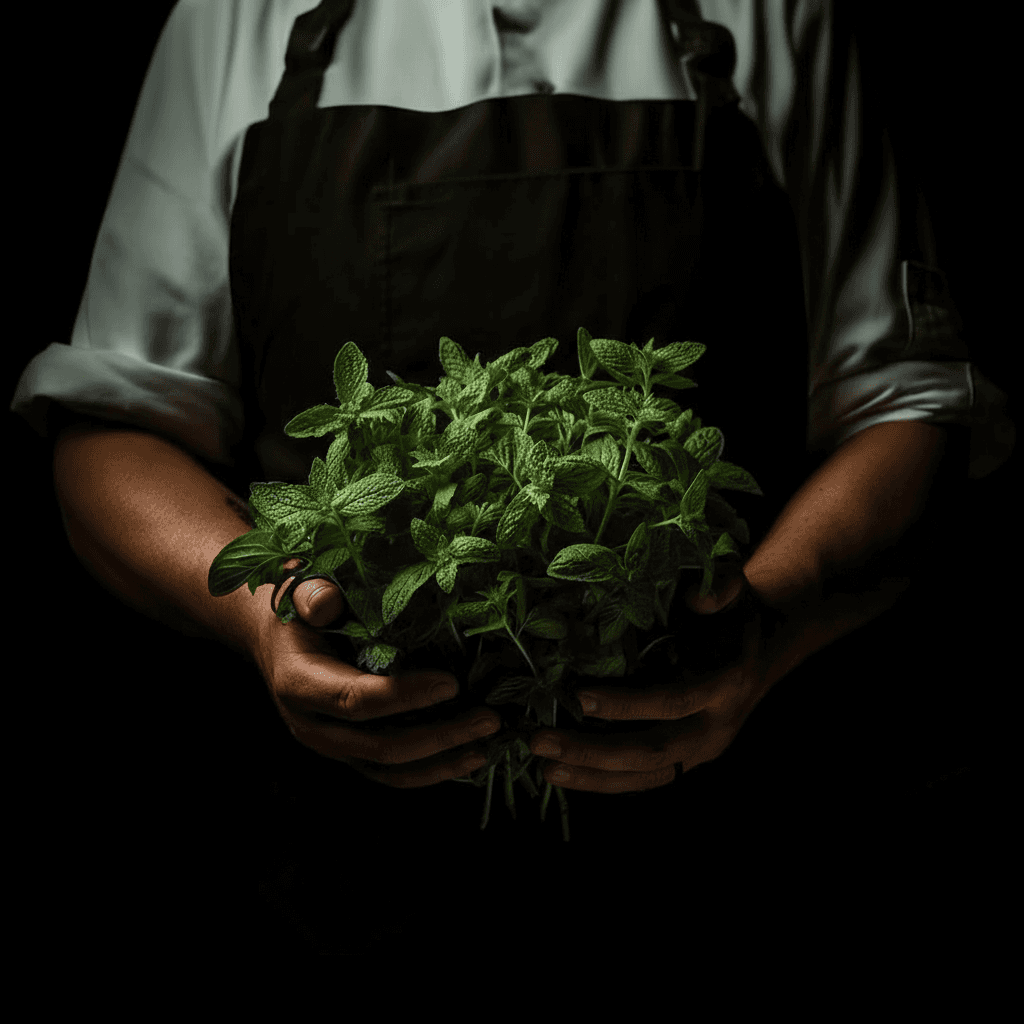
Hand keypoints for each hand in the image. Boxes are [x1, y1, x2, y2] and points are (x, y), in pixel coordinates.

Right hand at [251, 559, 501, 787]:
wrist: (276, 640)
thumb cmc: (296, 609)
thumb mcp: (296, 590)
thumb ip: (312, 594)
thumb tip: (328, 602)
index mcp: (298, 685)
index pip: (356, 700)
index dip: (404, 696)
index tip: (451, 683)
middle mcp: (313, 726)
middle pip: (380, 745)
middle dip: (439, 736)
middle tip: (488, 718)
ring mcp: (333, 746)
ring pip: (391, 770)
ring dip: (443, 761)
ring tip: (488, 744)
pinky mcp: (351, 753)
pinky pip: (393, 773)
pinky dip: (432, 769)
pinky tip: (469, 756)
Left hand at [527, 564, 777, 793]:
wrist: (768, 651)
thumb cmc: (740, 616)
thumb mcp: (738, 594)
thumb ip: (724, 589)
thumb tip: (698, 598)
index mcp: (728, 687)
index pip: (674, 702)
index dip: (628, 705)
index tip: (580, 698)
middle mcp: (715, 729)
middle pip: (651, 752)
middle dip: (593, 751)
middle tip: (540, 741)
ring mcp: (701, 751)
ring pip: (644, 776)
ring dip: (591, 775)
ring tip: (545, 767)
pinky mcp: (686, 761)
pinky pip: (644, 779)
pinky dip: (604, 781)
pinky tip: (565, 773)